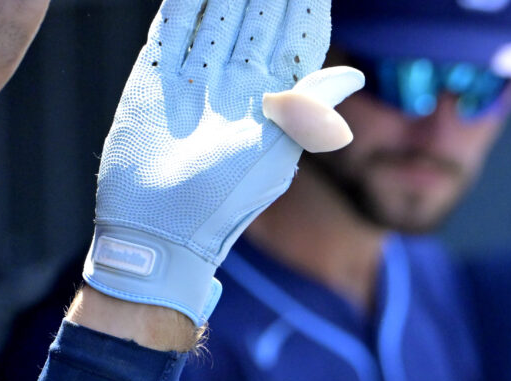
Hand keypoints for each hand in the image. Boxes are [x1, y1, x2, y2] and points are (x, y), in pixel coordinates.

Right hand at [82, 0, 359, 325]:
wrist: (158, 227)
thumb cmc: (224, 199)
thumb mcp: (275, 154)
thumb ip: (308, 111)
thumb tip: (355, 77)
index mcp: (272, 99)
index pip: (295, 39)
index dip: (304, 9)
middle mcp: (235, 82)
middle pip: (256, 19)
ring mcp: (195, 76)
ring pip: (215, 16)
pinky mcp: (155, 76)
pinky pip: (172, 28)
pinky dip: (183, 4)